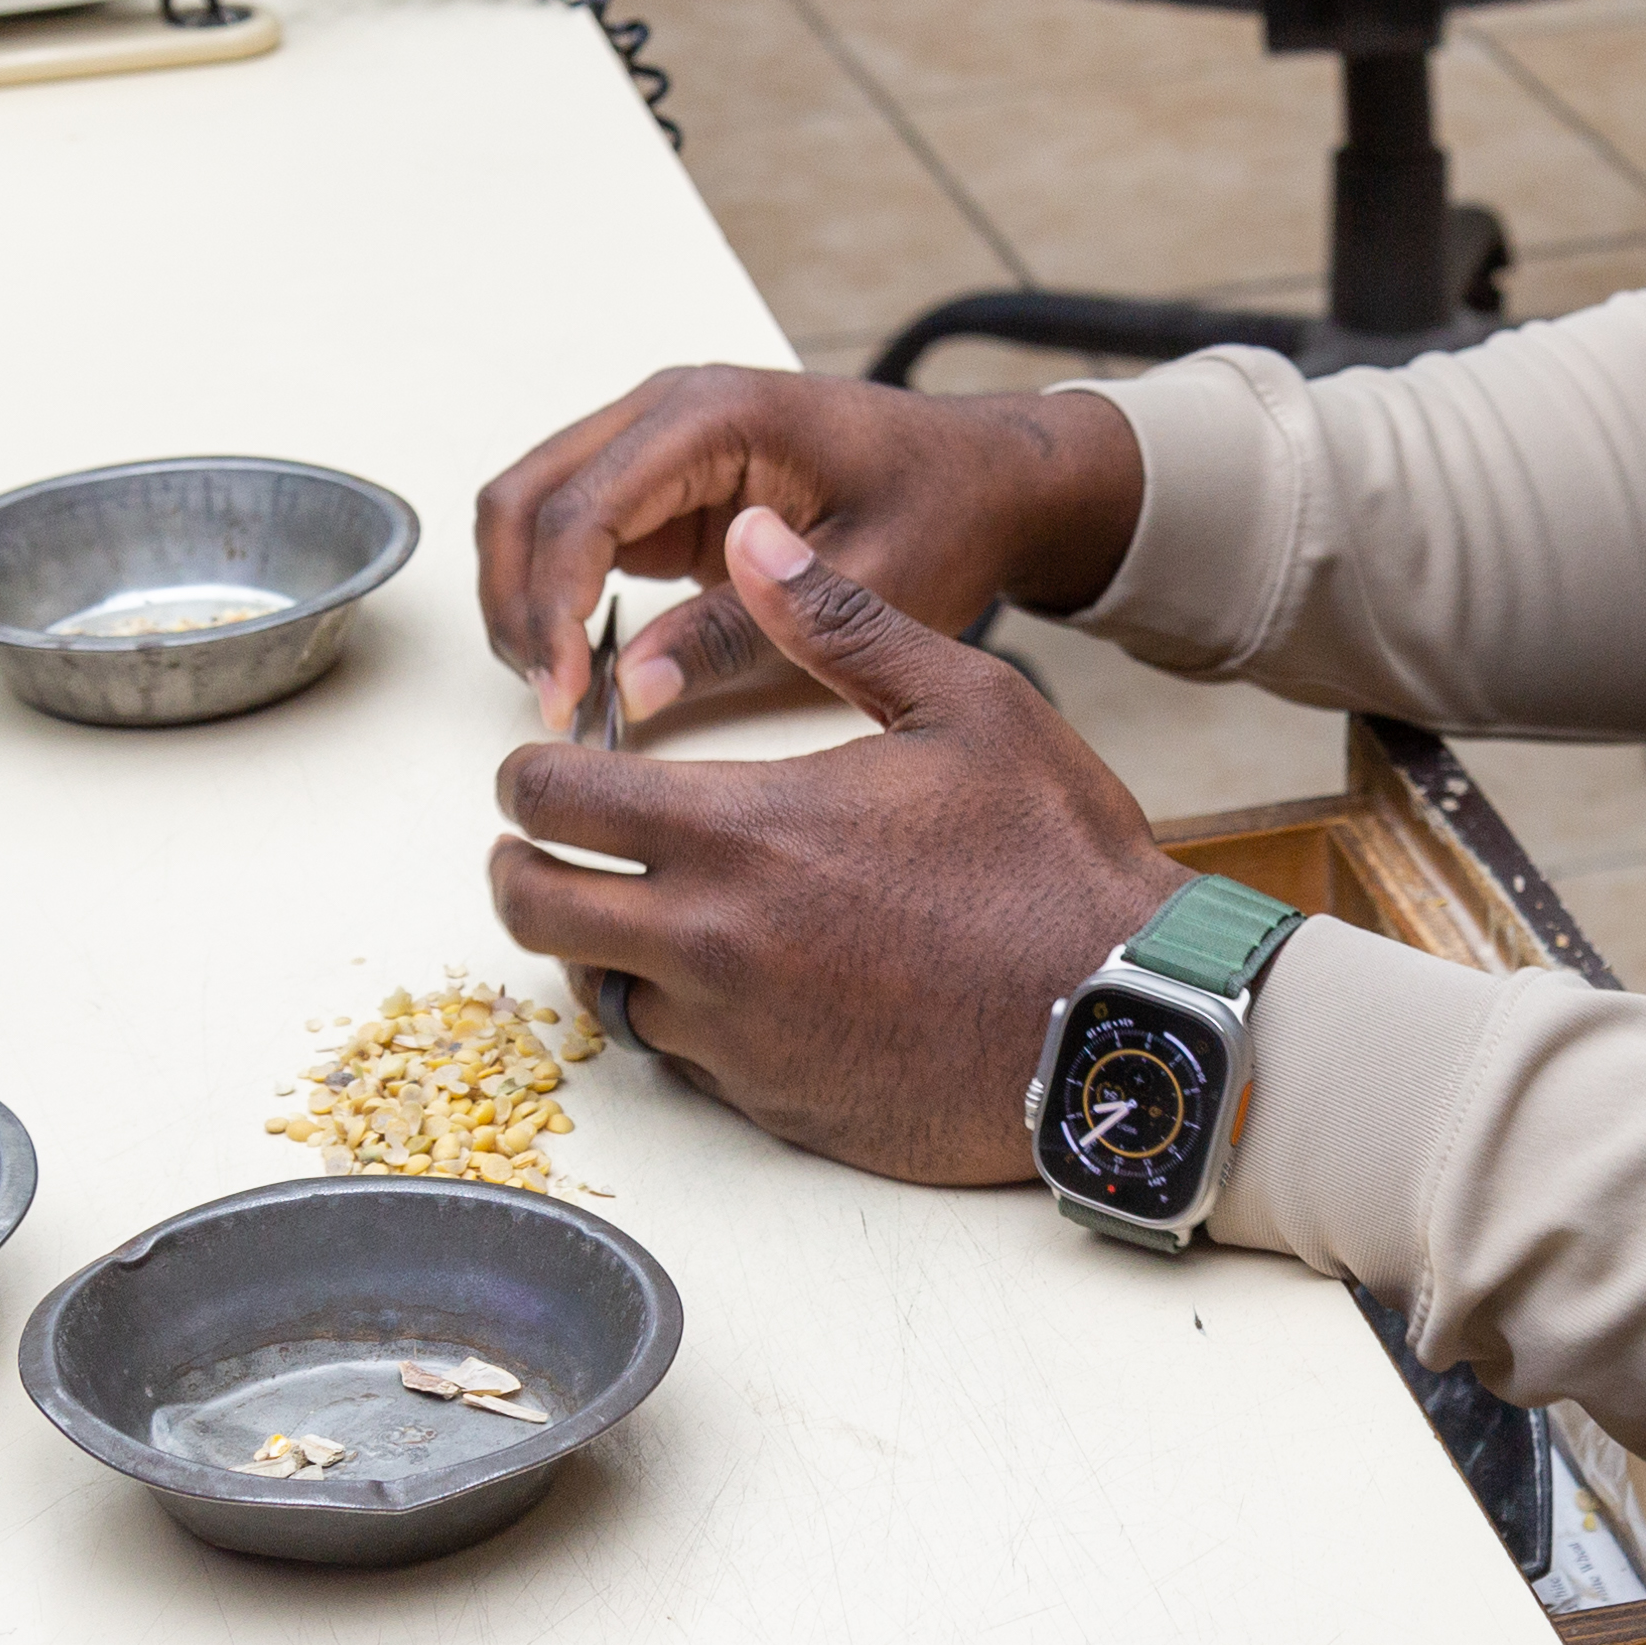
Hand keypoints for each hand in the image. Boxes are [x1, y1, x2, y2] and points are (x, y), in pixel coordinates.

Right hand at [473, 366, 1144, 733]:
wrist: (988, 476)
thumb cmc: (944, 509)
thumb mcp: (863, 585)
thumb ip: (739, 634)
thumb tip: (631, 688)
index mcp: (715, 414)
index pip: (581, 508)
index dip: (552, 607)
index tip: (566, 698)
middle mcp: (667, 411)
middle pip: (525, 498)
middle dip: (515, 604)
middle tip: (550, 704)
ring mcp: (656, 444)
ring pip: (530, 512)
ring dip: (523, 600)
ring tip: (562, 694)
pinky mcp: (660, 486)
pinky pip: (571, 533)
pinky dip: (555, 597)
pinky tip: (584, 667)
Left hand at [487, 506, 1185, 1185]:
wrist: (1124, 1025)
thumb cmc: (1056, 863)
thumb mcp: (965, 704)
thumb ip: (839, 624)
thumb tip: (754, 541)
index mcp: (744, 830)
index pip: (556, 800)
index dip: (526, 775)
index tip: (536, 769)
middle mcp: (713, 942)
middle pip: (534, 909)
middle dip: (521, 865)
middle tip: (538, 844)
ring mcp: (736, 1036)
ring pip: (599, 990)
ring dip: (601, 946)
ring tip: (639, 908)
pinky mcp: (771, 1103)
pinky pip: (677, 1059)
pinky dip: (677, 1016)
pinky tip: (727, 980)